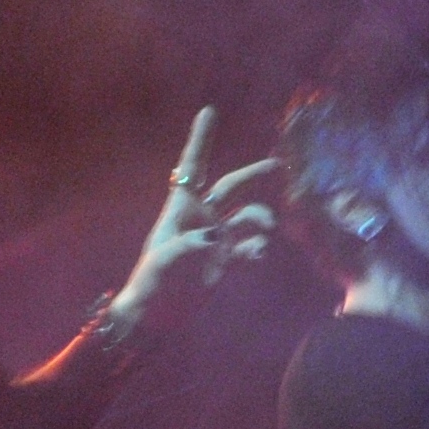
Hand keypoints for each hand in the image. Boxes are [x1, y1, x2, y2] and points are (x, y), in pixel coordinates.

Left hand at [112, 109, 275, 324]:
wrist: (157, 316)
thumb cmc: (152, 283)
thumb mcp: (164, 261)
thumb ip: (188, 245)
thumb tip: (213, 238)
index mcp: (181, 209)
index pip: (191, 168)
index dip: (200, 140)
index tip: (209, 111)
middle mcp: (202, 218)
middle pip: (230, 186)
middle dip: (252, 174)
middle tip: (277, 163)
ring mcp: (217, 238)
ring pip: (247, 216)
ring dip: (260, 218)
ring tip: (266, 228)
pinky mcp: (226, 260)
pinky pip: (250, 246)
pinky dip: (258, 248)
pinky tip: (257, 255)